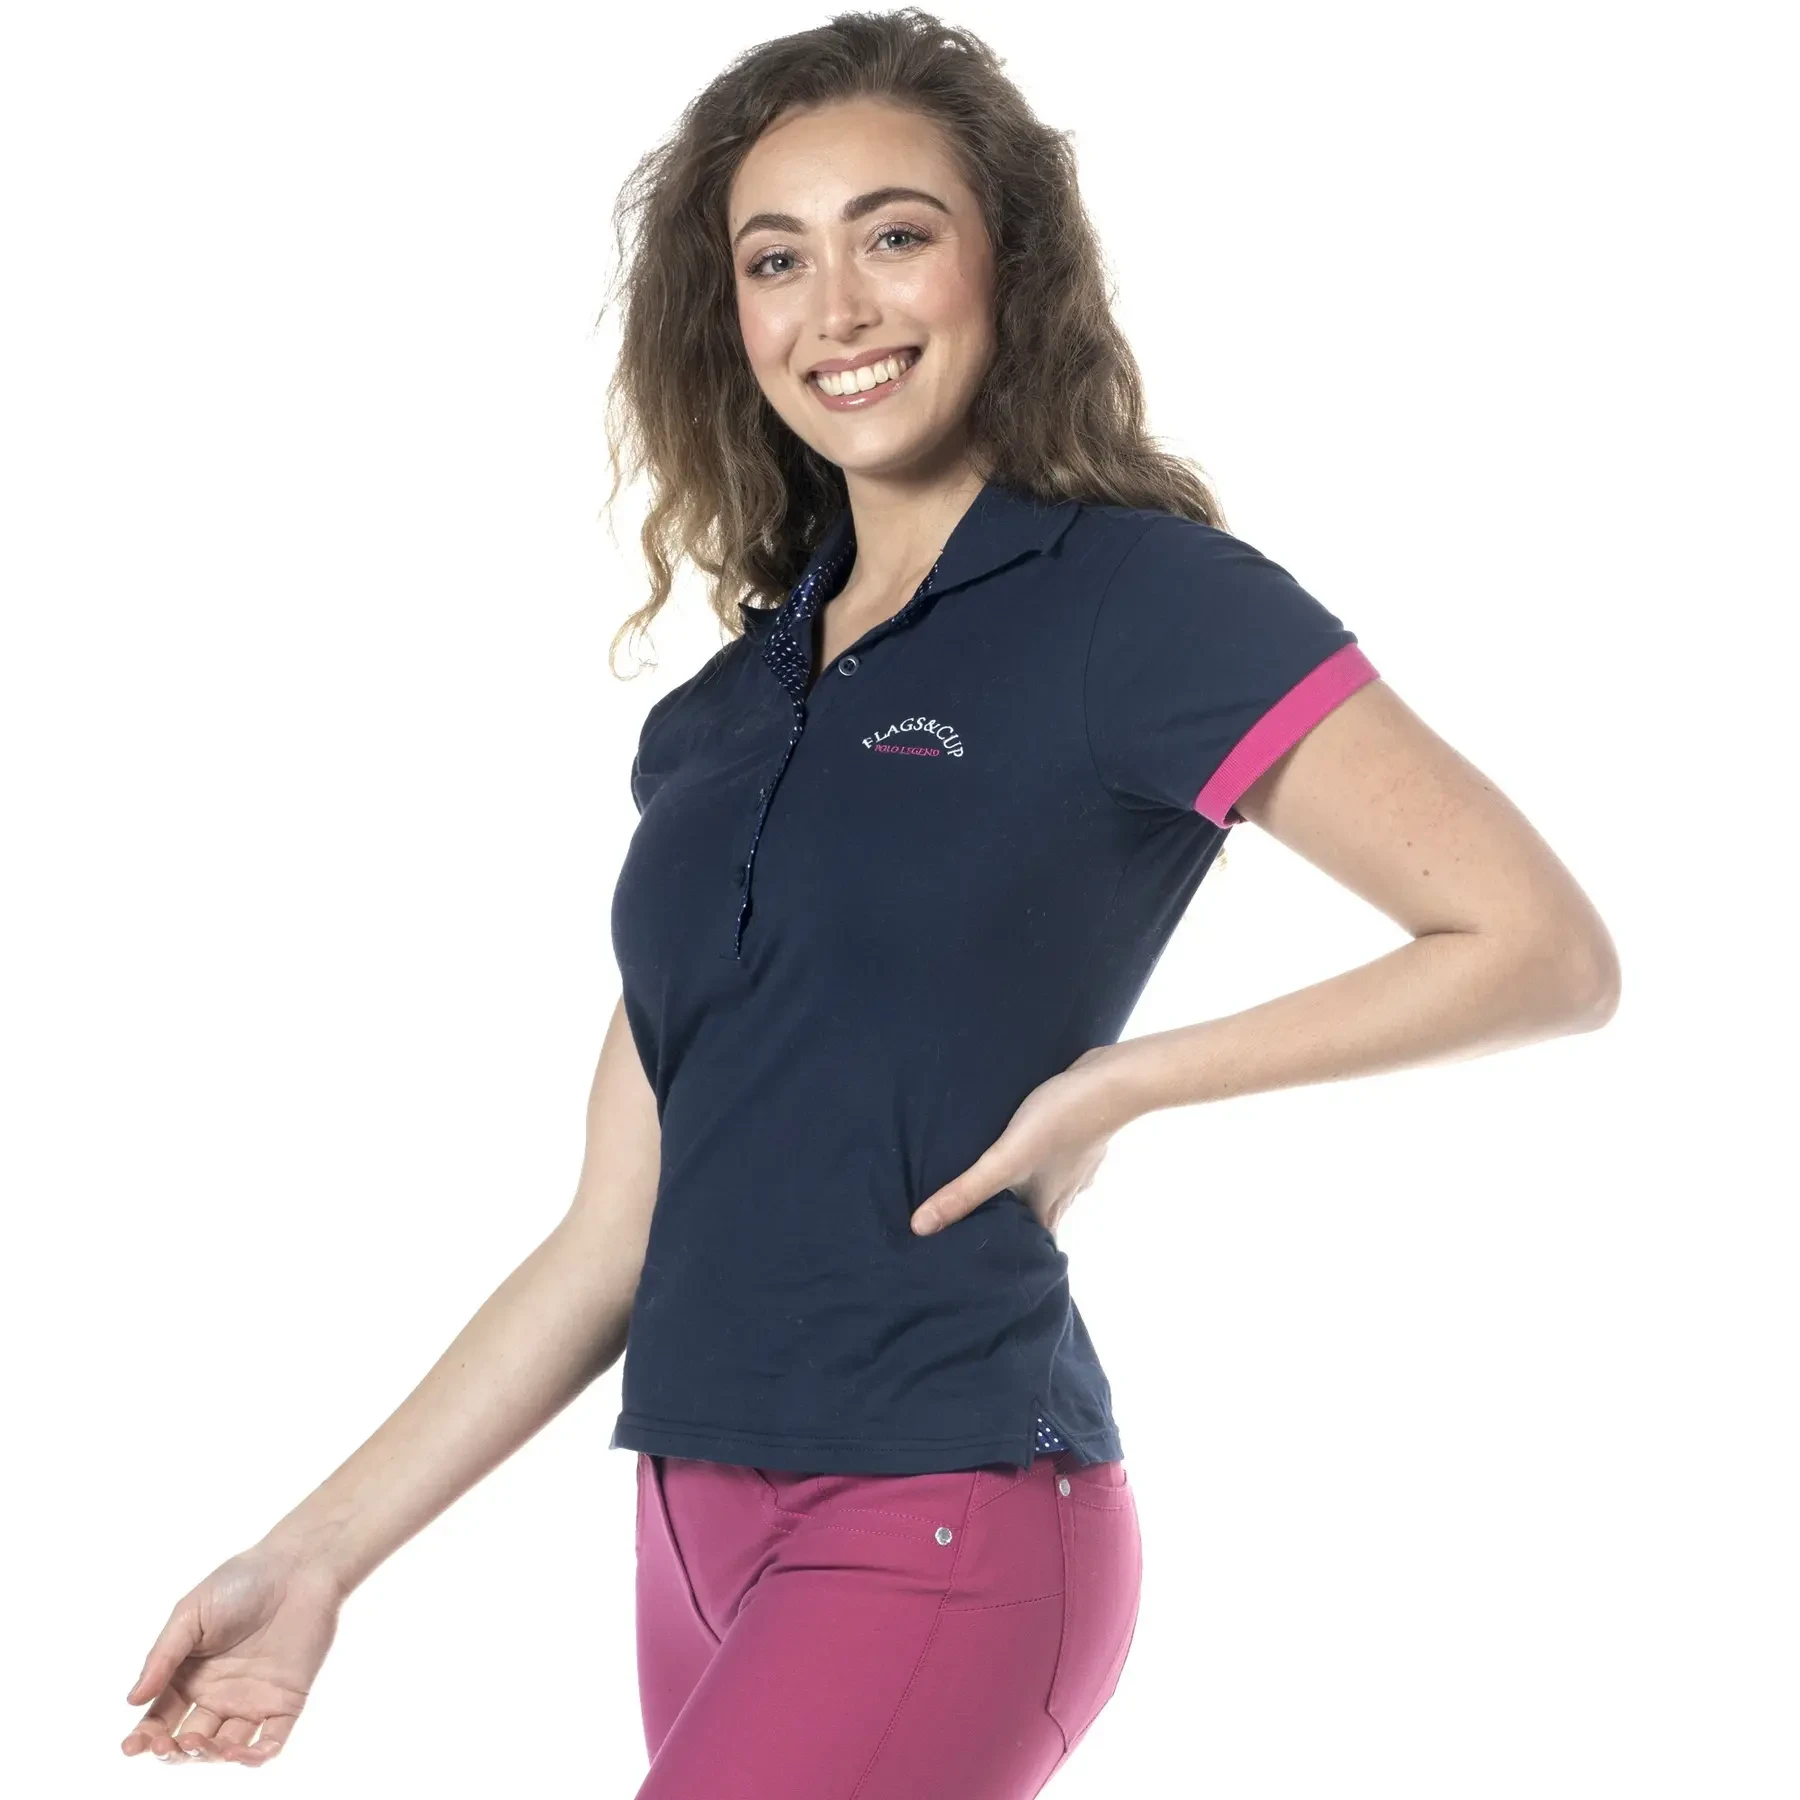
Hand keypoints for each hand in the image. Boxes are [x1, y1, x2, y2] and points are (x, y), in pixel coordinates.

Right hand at [120, 1542, 342, 1765]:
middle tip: (167, 1744)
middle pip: (188, 1741)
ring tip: (199, 1743)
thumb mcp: (191, 1613)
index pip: (161, 1718)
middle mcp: (218, 1695)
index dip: (145, 1737)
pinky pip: (271, 1741)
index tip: (131, 1747)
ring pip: (225, 1748)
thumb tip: (133, 1701)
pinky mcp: (287, 1701)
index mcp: (189, 1675)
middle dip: (173, 1752)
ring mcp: (253, 1700)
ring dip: (209, 1757)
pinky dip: (256, 1758)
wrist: (299, 1566)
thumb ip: (163, 1656)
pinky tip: (241, 1754)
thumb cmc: (241, 1581)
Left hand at [910, 1045, 1131, 1237]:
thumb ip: (965, 1191)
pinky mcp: (1077, 1139)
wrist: (1110, 1080)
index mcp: (1046, 1209)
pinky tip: (1022, 1148)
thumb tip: (920, 1228)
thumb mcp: (1004, 1159)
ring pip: (1042, 1189)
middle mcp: (1063, 1195)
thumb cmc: (1059, 1122)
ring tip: (989, 1188)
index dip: (1006, 1259)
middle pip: (1031, 1220)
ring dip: (1019, 1192)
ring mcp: (1074, 1167)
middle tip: (971, 1224)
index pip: (1027, 1250)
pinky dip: (1035, 1162)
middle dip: (1005, 1224)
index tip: (978, 1265)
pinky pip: (1051, 1161)